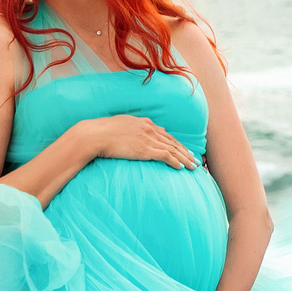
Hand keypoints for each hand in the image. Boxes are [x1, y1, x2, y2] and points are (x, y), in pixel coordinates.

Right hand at [74, 114, 197, 168]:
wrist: (96, 134)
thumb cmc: (103, 131)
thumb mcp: (121, 124)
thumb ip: (133, 127)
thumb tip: (139, 131)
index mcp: (144, 123)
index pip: (165, 134)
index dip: (177, 143)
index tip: (184, 150)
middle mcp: (149, 129)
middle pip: (173, 142)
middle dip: (185, 152)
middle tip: (195, 160)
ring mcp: (148, 139)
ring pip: (173, 149)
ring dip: (184, 159)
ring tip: (193, 167)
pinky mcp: (145, 149)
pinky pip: (165, 156)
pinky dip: (175, 161)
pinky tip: (181, 168)